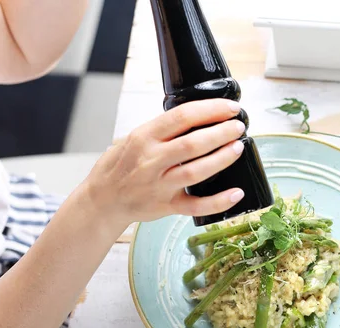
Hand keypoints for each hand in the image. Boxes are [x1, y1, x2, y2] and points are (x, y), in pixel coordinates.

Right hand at [82, 99, 245, 227]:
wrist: (101, 200)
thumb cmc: (119, 166)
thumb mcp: (133, 138)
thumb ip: (161, 130)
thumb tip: (198, 116)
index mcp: (144, 137)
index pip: (182, 117)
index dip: (210, 110)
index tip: (230, 108)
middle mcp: (151, 160)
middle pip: (192, 143)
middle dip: (220, 133)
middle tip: (238, 127)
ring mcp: (159, 185)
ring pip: (195, 172)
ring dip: (221, 159)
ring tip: (238, 148)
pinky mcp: (166, 206)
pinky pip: (196, 206)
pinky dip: (218, 201)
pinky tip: (236, 194)